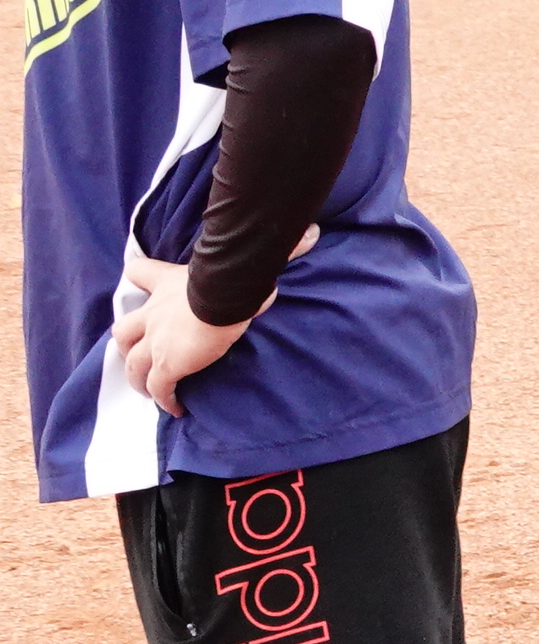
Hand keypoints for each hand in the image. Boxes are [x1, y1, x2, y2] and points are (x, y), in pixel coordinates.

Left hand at [110, 251, 261, 416]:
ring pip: (133, 365)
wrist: (224, 296)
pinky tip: (174, 409)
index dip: (139, 277)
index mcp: (166, 284)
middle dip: (127, 345)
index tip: (145, 289)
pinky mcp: (167, 365)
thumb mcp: (242, 260)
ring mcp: (156, 342)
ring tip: (149, 389)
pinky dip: (163, 400)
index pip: (138, 271)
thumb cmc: (233, 277)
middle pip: (123, 331)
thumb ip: (273, 248)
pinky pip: (159, 388)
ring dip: (138, 378)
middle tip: (139, 356)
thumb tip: (310, 233)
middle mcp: (153, 314)